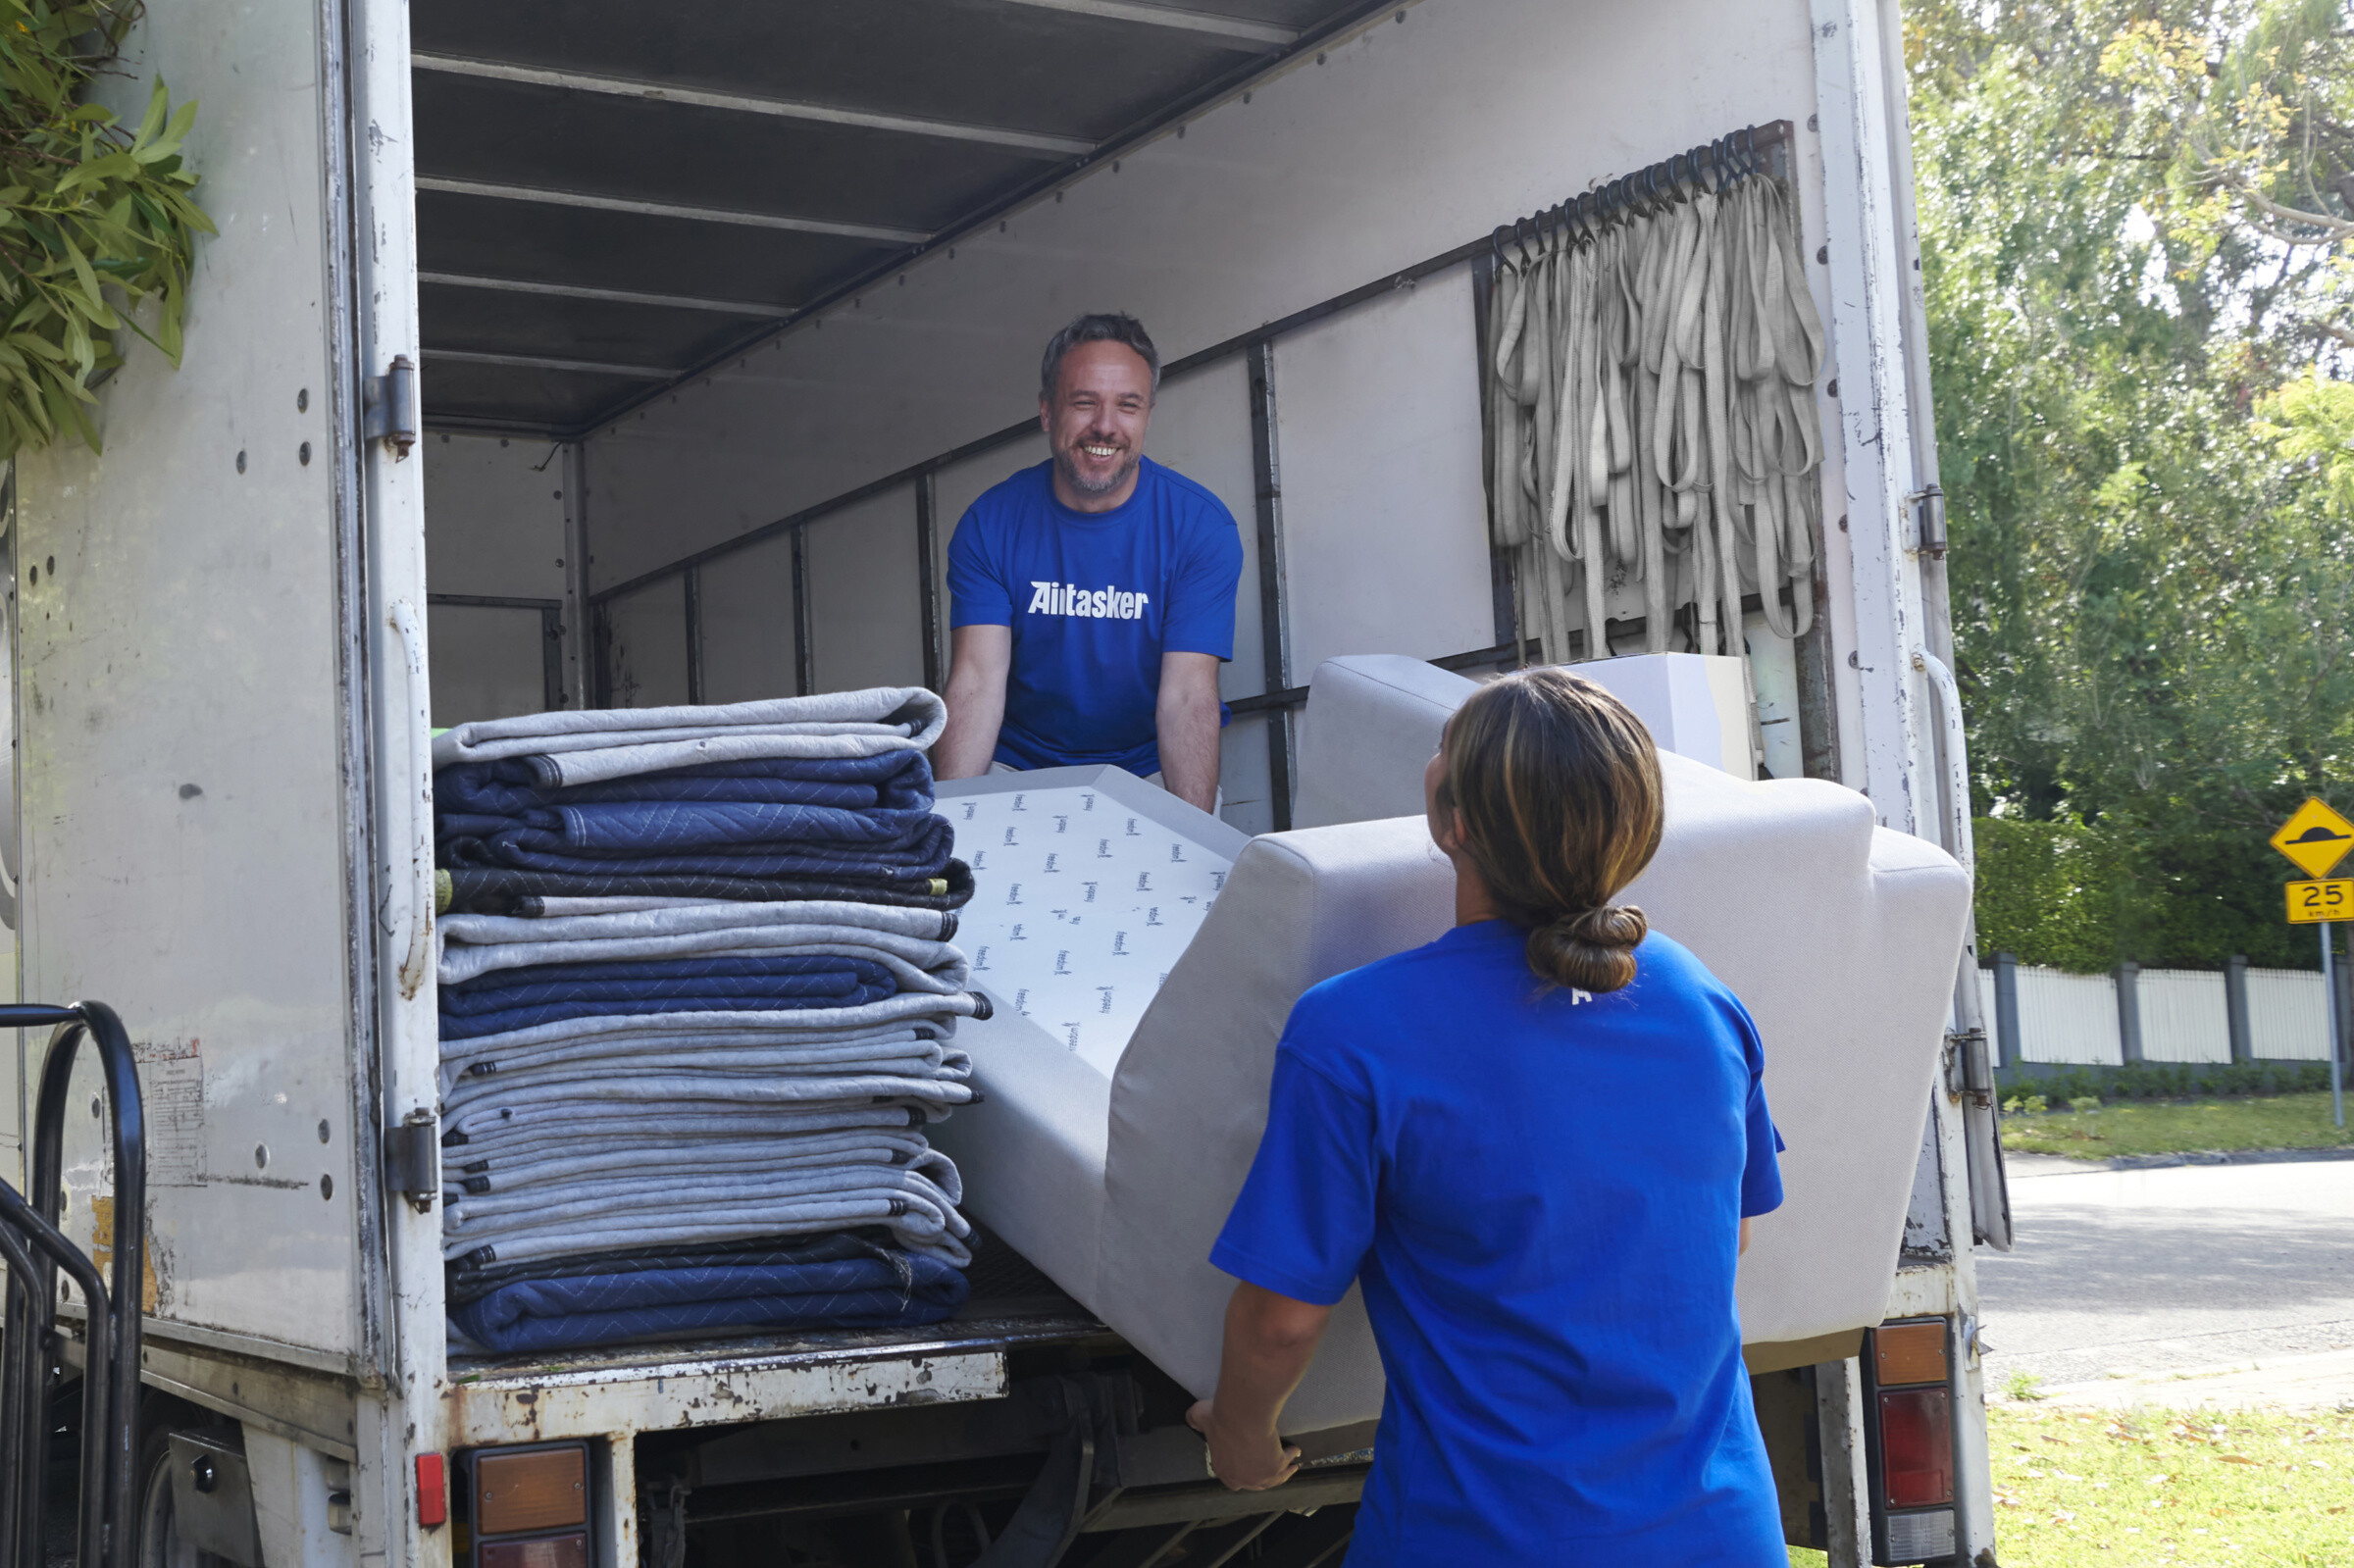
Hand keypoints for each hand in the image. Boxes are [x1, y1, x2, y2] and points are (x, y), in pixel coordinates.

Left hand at [1186, 1399, 1301, 1491]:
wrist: (1241, 1415)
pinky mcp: (1276, 1467)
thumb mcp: (1199, 1417)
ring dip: (1283, 1472)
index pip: (1233, 1476)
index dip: (1243, 1471)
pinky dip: (1291, 1458)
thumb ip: (1194, 1420)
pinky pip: (1286, 1464)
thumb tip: (1191, 1420)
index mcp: (1222, 1469)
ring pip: (1274, 1479)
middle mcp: (1241, 1478)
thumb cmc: (1221, 1415)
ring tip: (1290, 1466)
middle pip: (1256, 1482)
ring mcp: (1259, 1476)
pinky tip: (1295, 1451)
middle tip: (1270, 1469)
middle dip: (1264, 1475)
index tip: (1249, 1464)